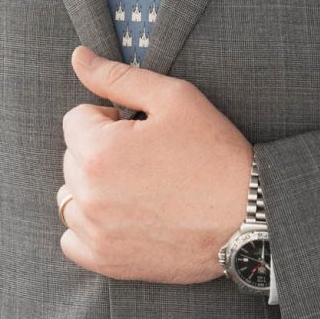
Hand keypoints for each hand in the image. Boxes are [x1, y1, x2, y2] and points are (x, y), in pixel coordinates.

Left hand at [58, 46, 253, 285]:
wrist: (249, 216)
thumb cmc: (214, 152)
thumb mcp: (173, 98)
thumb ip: (118, 76)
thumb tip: (78, 56)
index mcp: (99, 150)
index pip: (75, 119)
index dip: (109, 117)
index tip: (141, 129)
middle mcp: (89, 195)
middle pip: (71, 158)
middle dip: (99, 150)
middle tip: (147, 157)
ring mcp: (96, 233)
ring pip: (70, 197)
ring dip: (92, 187)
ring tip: (138, 186)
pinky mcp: (108, 262)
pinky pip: (72, 241)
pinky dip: (90, 227)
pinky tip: (124, 217)